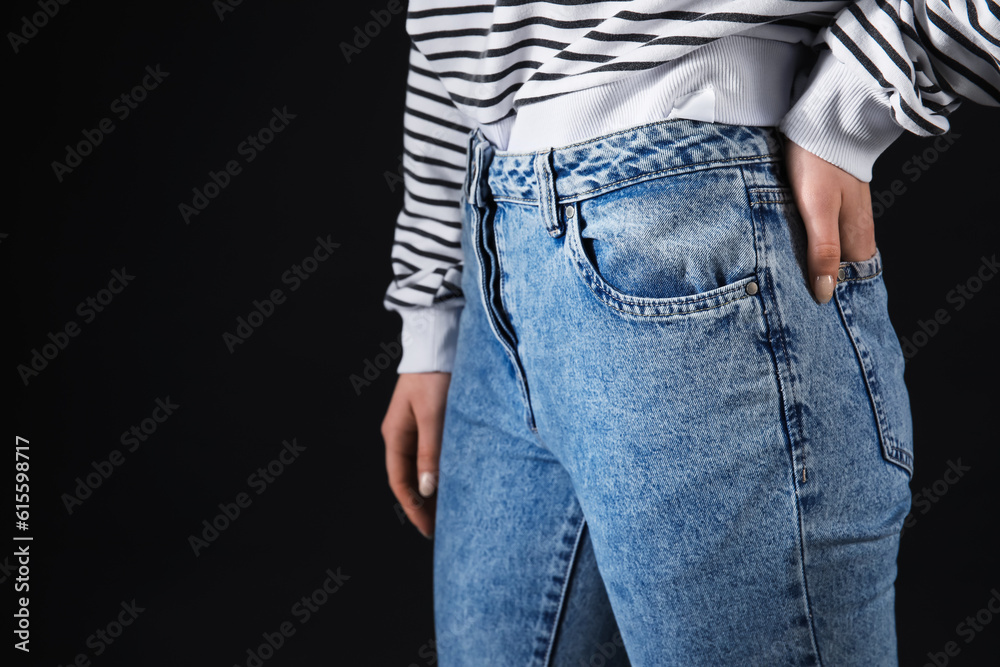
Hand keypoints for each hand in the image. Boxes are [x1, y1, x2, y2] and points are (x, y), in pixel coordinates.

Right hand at [381, 371, 450, 539]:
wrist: (439, 342)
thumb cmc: (435, 377)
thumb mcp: (434, 416)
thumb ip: (431, 452)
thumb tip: (427, 488)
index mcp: (395, 435)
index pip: (400, 481)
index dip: (413, 508)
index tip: (428, 530)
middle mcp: (402, 435)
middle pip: (410, 478)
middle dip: (423, 505)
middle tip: (440, 529)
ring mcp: (415, 428)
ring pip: (422, 468)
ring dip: (433, 490)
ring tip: (450, 512)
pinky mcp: (431, 421)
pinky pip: (433, 455)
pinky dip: (441, 471)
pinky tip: (455, 481)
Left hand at [781, 135, 876, 303]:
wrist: (821, 123)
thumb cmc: (818, 163)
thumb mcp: (818, 209)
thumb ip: (823, 250)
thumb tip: (825, 293)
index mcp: (858, 239)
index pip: (850, 284)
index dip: (831, 300)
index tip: (807, 318)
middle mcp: (856, 233)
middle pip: (838, 273)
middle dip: (816, 289)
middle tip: (786, 310)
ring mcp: (843, 220)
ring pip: (827, 257)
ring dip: (807, 271)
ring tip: (779, 291)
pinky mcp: (829, 209)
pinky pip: (818, 240)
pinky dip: (803, 251)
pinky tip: (784, 257)